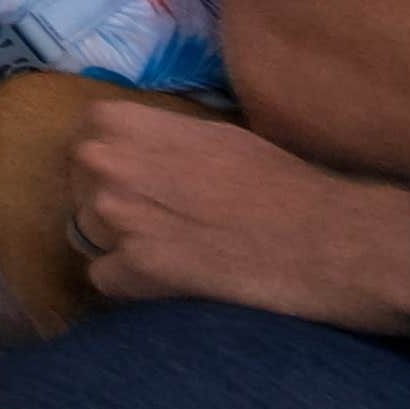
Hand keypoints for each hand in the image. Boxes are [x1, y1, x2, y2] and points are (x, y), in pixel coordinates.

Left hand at [71, 99, 409, 335]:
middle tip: (168, 220)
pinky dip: (136, 286)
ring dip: (126, 245)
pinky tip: (176, 282)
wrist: (326, 237)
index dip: (117, 162)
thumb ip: (156, 139)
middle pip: (83, 188)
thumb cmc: (279, 180)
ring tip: (180, 251)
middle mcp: (105, 164)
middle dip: (117, 204)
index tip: (145, 178)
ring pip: (91, 234)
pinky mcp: (134, 268)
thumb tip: (129, 147)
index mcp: (121, 123)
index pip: (88, 141)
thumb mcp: (211, 134)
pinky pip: (107, 279)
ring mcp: (115, 217)